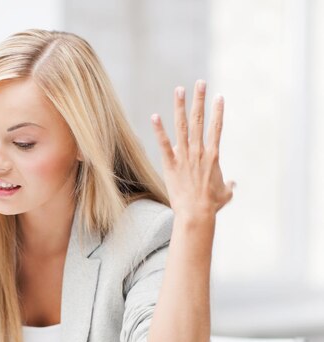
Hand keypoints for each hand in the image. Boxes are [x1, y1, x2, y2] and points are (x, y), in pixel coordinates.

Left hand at [151, 80, 234, 220]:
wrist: (196, 213)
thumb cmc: (211, 205)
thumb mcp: (225, 194)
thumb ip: (229, 185)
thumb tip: (233, 184)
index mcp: (213, 155)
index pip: (217, 128)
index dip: (218, 111)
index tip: (219, 96)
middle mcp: (199, 151)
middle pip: (200, 120)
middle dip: (200, 100)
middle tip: (200, 82)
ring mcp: (185, 156)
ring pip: (183, 126)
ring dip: (180, 106)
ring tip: (179, 89)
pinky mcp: (170, 163)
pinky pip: (163, 144)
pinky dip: (159, 130)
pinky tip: (154, 116)